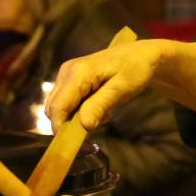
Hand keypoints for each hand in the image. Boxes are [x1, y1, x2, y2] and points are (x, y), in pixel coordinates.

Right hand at [46, 40, 178, 129]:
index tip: (74, 141)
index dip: (61, 126)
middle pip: (54, 107)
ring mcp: (67, 73)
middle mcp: (66, 71)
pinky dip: (77, 109)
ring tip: (101, 112)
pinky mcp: (70, 78)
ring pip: (58, 105)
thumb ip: (100, 106)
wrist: (142, 55)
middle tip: (98, 121)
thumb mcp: (121, 90)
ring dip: (75, 116)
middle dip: (70, 121)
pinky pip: (66, 100)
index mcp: (78, 73)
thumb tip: (83, 125)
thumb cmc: (135, 70)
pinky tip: (97, 106)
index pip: (58, 106)